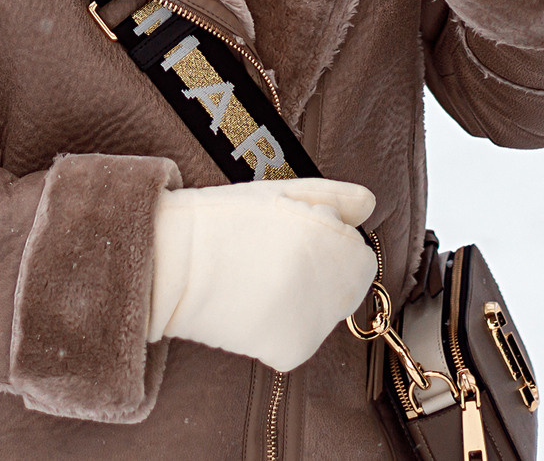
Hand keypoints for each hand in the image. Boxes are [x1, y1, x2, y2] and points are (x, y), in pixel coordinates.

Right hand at [146, 178, 379, 372]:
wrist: (174, 265)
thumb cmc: (227, 223)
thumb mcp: (284, 192)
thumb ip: (337, 197)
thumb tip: (369, 206)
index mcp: (332, 240)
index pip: (361, 260)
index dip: (332, 249)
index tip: (300, 243)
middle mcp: (328, 282)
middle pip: (346, 289)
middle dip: (323, 277)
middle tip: (277, 264)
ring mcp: (312, 320)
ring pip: (324, 316)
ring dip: (304, 304)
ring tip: (261, 282)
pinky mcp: (291, 350)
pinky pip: (300, 342)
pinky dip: (283, 332)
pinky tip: (256, 309)